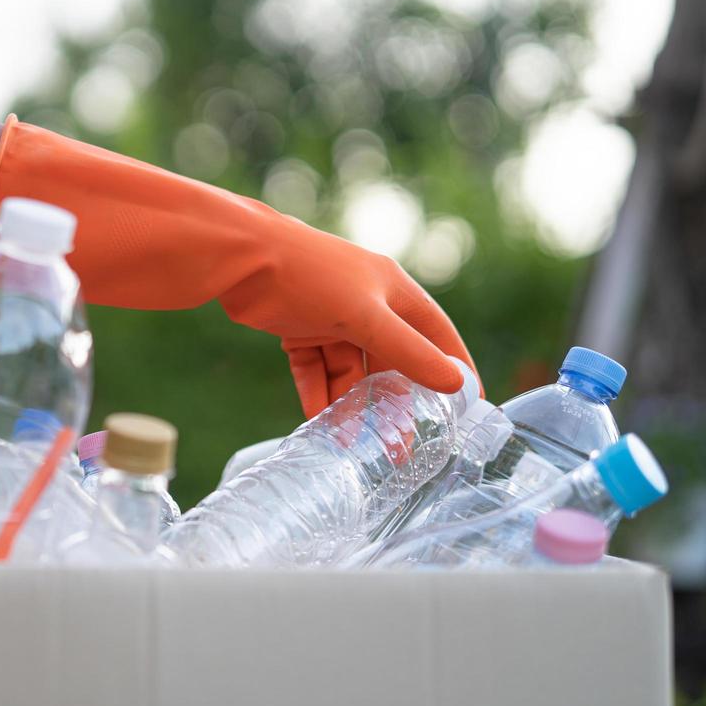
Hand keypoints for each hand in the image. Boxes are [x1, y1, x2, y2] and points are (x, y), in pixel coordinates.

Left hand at [0, 117, 476, 415]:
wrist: (239, 256)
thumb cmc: (308, 274)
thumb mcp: (365, 317)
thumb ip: (408, 352)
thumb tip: (458, 384)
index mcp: (392, 290)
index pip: (436, 335)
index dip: (452, 369)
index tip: (467, 407)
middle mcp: (365, 300)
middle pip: (388, 359)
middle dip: (394, 401)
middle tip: (403, 447)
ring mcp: (328, 314)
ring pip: (348, 370)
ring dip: (351, 405)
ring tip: (358, 449)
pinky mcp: (295, 327)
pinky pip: (314, 369)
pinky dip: (317, 395)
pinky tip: (319, 426)